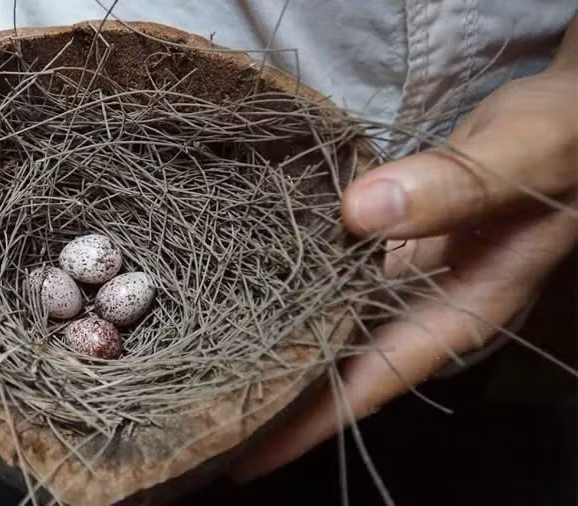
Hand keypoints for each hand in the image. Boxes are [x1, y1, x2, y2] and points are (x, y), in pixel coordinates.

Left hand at [233, 17, 577, 479]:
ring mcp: (406, 278)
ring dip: (277, 344)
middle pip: (340, 364)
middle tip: (203, 413)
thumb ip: (457, 184)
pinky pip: (333, 278)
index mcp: (461, 309)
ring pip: (331, 324)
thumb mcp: (525, 154)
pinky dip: (292, 287)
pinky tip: (244, 288)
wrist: (571, 116)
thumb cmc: (564, 136)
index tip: (244, 454)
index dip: (309, 420)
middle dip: (278, 394)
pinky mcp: (393, 246)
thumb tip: (360, 212)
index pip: (372, 380)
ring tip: (208, 366)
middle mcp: (426, 305)